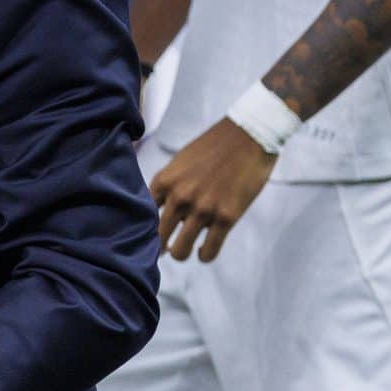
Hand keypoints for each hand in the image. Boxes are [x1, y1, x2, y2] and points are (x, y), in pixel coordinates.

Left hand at [150, 116, 276, 262]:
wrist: (249, 135)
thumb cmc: (214, 147)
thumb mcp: (180, 161)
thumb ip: (168, 186)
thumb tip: (162, 213)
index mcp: (164, 181)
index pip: (141, 216)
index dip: (144, 229)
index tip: (151, 234)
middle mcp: (179, 197)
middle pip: (158, 238)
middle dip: (161, 247)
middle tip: (167, 248)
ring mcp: (203, 209)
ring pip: (180, 251)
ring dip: (182, 253)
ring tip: (187, 248)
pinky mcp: (226, 217)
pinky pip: (208, 253)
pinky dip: (205, 255)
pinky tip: (205, 249)